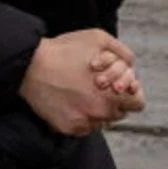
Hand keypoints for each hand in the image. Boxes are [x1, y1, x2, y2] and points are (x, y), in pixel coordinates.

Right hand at [20, 30, 142, 136]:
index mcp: (113, 94)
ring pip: (101, 121)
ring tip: (80, 92)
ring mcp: (84, 123)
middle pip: (119, 112)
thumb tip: (131, 65)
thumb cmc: (63, 51)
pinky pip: (84, 127)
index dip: (131, 92)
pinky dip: (80, 116)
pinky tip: (70, 100)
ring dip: (96, 109)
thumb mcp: (99, 39)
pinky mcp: (67, 128)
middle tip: (97, 85)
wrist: (29, 66)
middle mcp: (101, 113)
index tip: (120, 86)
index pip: (137, 103)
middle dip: (113, 100)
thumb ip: (122, 53)